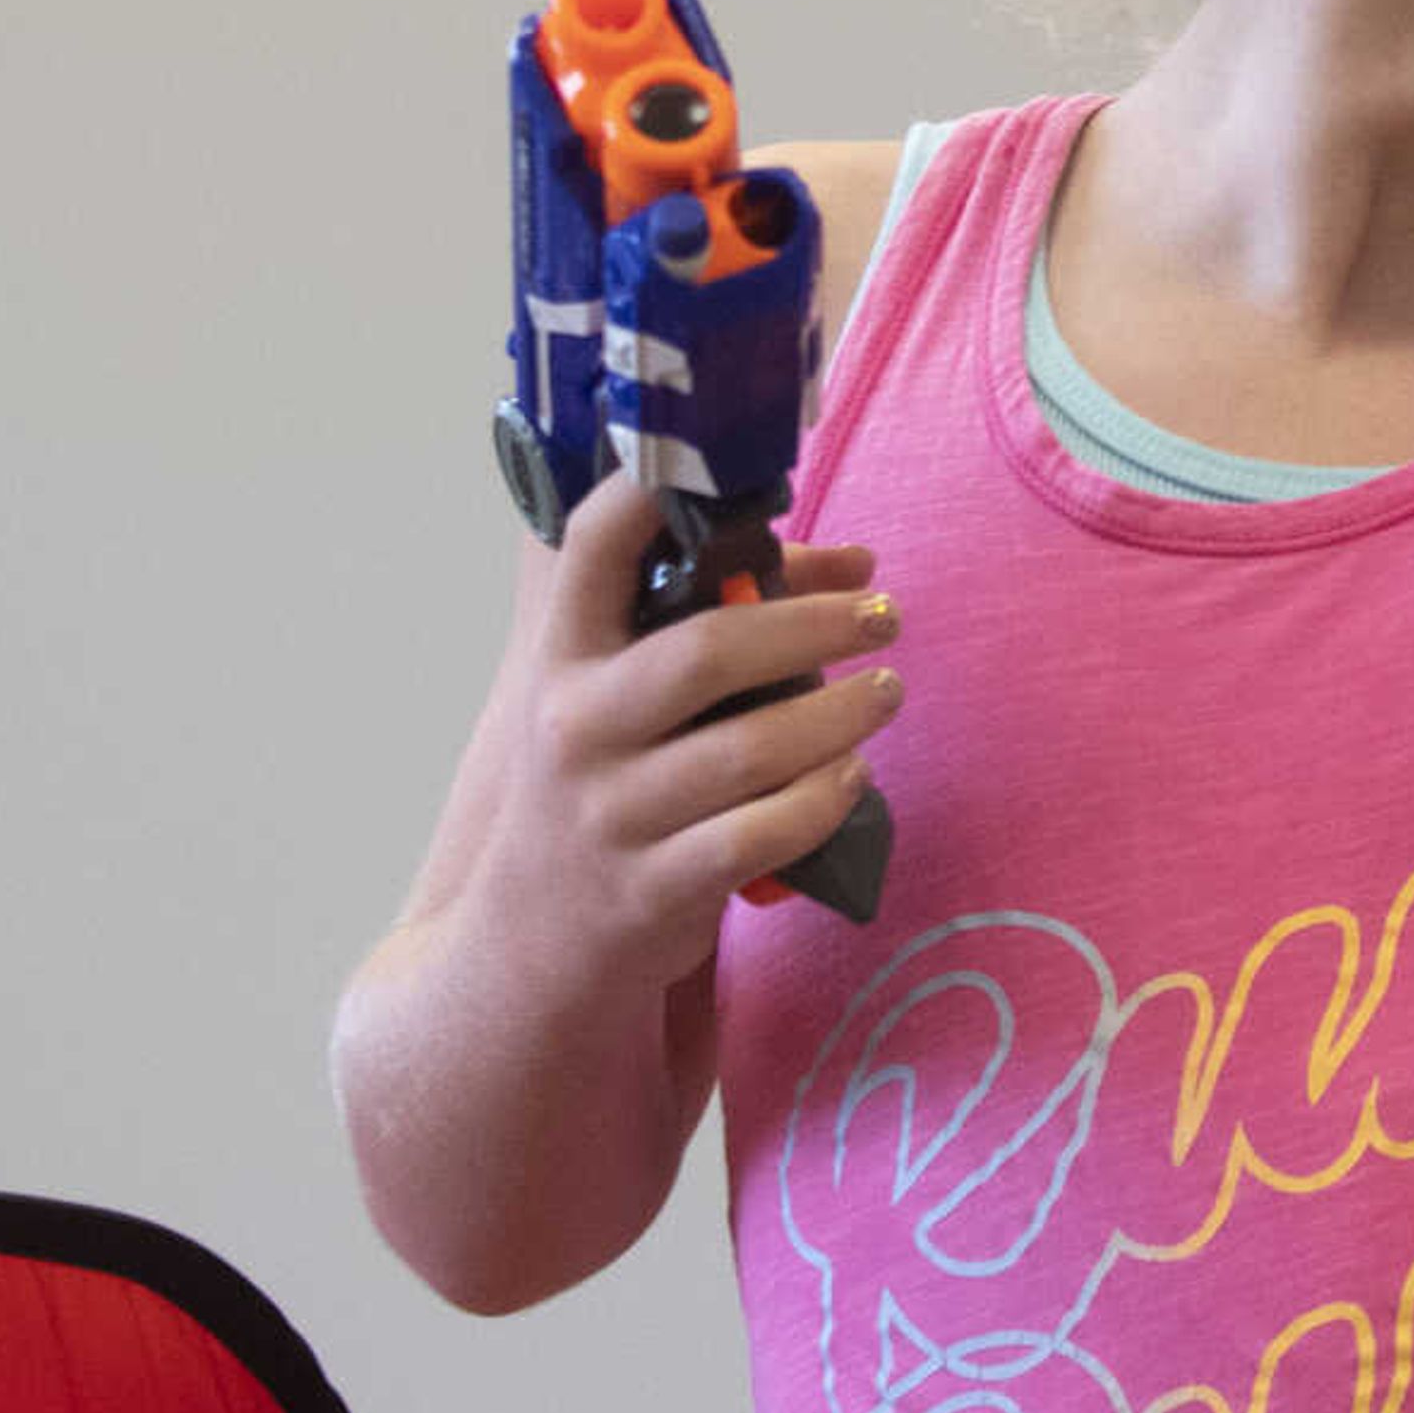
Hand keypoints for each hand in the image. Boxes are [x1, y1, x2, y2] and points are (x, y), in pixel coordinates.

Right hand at [455, 469, 903, 1005]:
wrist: (526, 945)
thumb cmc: (603, 789)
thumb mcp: (616, 702)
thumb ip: (711, 625)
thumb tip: (854, 565)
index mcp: (563, 658)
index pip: (595, 549)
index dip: (652, 491)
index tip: (738, 467)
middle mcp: (575, 727)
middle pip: (708, 651)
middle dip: (814, 624)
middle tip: (884, 613)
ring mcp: (610, 813)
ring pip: (751, 748)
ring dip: (841, 712)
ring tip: (887, 690)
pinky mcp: (651, 888)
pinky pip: (761, 833)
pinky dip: (823, 799)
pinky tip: (854, 774)